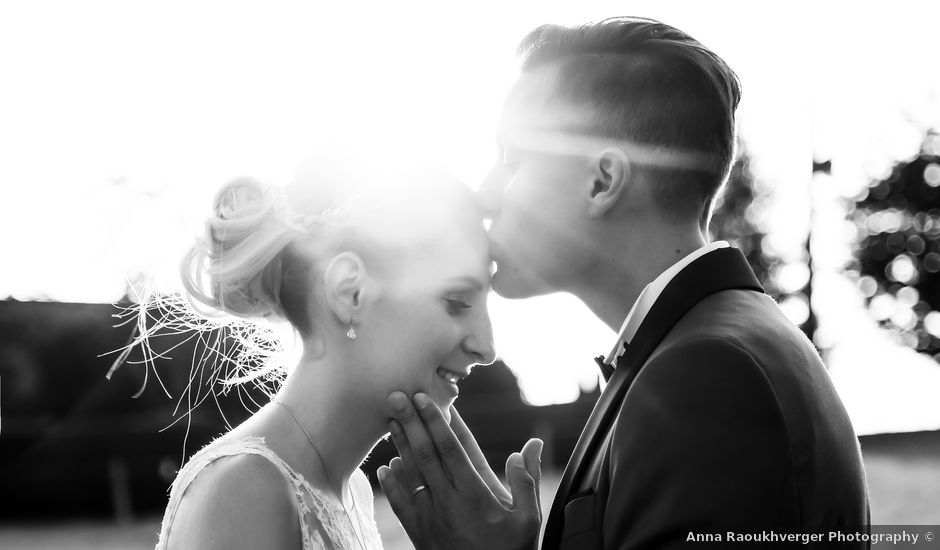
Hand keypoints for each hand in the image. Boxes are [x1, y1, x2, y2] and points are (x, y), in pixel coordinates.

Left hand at [378, 391, 542, 549]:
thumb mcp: (528, 519)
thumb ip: (527, 481)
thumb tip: (530, 447)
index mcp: (474, 494)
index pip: (450, 449)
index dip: (435, 421)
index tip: (424, 398)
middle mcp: (447, 502)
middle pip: (424, 454)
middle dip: (410, 423)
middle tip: (397, 396)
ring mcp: (430, 518)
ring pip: (410, 474)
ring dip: (399, 446)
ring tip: (389, 421)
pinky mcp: (420, 534)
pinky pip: (401, 504)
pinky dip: (391, 484)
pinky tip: (386, 467)